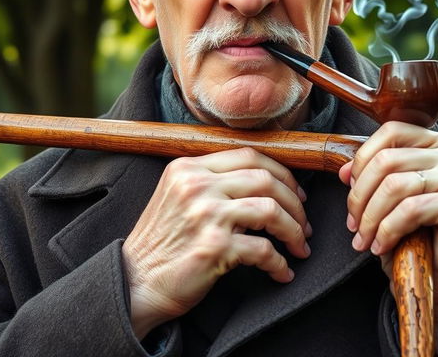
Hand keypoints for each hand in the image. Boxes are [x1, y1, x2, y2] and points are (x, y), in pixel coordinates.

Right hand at [122, 148, 310, 338]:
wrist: (134, 282)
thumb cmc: (160, 242)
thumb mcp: (177, 195)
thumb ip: (210, 180)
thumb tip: (263, 181)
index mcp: (189, 167)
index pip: (248, 154)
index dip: (280, 171)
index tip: (294, 191)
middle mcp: (197, 185)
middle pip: (265, 178)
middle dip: (294, 201)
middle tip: (303, 221)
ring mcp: (206, 214)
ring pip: (270, 210)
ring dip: (293, 230)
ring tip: (299, 245)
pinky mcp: (214, 247)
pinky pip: (263, 249)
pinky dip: (279, 262)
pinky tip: (282, 272)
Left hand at [338, 122, 437, 353]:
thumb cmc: (414, 231)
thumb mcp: (391, 195)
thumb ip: (372, 173)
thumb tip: (344, 170)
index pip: (390, 132)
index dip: (362, 160)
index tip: (348, 187)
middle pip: (388, 160)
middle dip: (360, 195)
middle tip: (352, 223)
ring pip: (395, 185)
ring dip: (370, 217)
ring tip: (363, 239)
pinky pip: (410, 210)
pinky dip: (387, 230)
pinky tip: (380, 246)